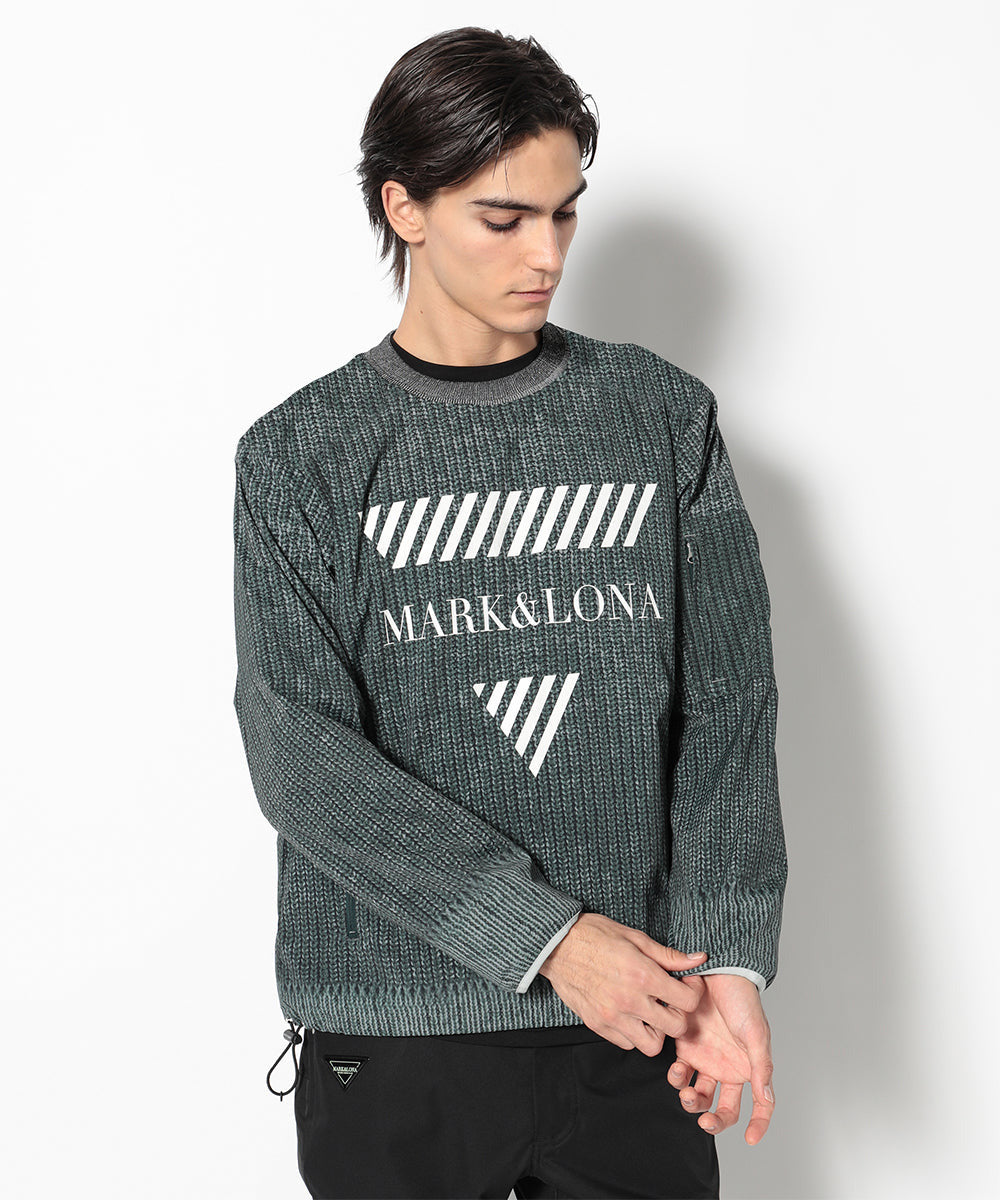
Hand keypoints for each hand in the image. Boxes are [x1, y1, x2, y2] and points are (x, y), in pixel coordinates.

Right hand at [538, 912, 707, 1052]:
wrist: (555, 944)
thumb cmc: (594, 935)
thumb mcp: (635, 938)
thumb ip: (668, 955)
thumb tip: (698, 959)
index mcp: (642, 976)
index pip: (687, 1001)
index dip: (693, 992)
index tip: (686, 985)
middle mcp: (629, 1001)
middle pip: (675, 1028)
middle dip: (679, 1014)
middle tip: (671, 1000)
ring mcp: (612, 1017)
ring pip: (651, 1045)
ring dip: (656, 1030)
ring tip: (650, 1011)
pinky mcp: (597, 1025)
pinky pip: (626, 1043)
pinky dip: (633, 1033)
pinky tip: (630, 1014)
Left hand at [666, 973, 775, 1144]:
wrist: (716, 971)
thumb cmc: (742, 999)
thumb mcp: (756, 1032)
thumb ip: (761, 1066)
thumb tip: (766, 1098)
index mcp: (749, 1067)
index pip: (759, 1104)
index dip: (758, 1125)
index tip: (751, 1139)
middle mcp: (727, 1067)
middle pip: (723, 1107)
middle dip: (713, 1118)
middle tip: (705, 1120)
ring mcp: (705, 1059)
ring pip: (697, 1093)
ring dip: (691, 1100)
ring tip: (686, 1092)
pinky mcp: (685, 1047)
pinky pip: (679, 1072)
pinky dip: (676, 1077)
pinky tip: (676, 1071)